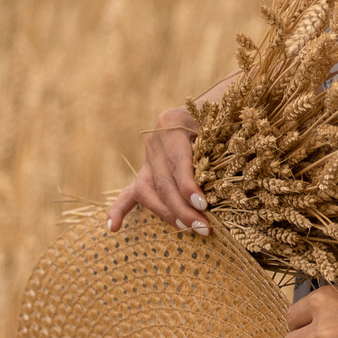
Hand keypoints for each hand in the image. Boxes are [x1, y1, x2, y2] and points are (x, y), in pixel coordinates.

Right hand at [105, 105, 210, 233]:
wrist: (209, 109)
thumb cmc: (221, 119)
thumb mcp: (221, 127)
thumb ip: (218, 149)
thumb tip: (223, 186)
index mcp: (171, 124)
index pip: (177, 161)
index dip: (187, 185)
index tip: (202, 205)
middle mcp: (154, 141)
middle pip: (162, 181)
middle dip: (182, 208)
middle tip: (203, 227)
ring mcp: (146, 158)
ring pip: (146, 190)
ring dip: (165, 213)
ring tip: (184, 228)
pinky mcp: (145, 173)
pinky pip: (129, 192)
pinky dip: (120, 209)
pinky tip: (113, 228)